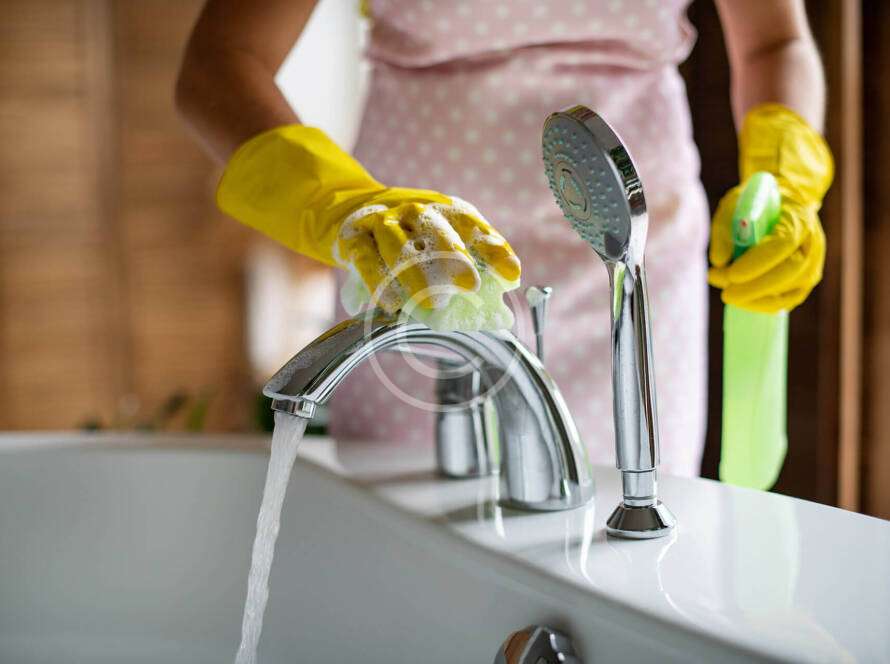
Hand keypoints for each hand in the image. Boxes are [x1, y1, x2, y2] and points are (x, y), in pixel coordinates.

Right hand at [336, 189, 519, 311]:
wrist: (353, 209)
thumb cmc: (411, 235)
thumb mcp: (442, 240)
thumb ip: (470, 273)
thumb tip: (502, 319)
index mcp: (446, 210)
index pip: (474, 226)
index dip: (494, 249)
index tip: (511, 275)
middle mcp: (416, 210)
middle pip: (435, 229)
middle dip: (454, 257)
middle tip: (471, 285)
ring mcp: (383, 222)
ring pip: (398, 244)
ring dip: (416, 273)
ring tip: (433, 304)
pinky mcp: (354, 239)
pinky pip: (365, 260)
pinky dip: (377, 282)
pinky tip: (391, 305)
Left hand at [707, 104, 833, 313]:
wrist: (782, 202)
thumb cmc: (755, 203)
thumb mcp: (734, 206)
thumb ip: (724, 231)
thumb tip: (718, 262)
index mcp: (797, 218)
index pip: (782, 244)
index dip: (757, 263)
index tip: (731, 274)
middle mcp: (812, 242)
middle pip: (790, 272)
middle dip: (755, 287)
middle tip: (725, 293)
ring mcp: (813, 263)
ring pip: (790, 290)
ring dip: (756, 297)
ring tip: (726, 292)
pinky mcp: (806, 280)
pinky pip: (789, 299)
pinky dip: (766, 305)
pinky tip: (744, 302)